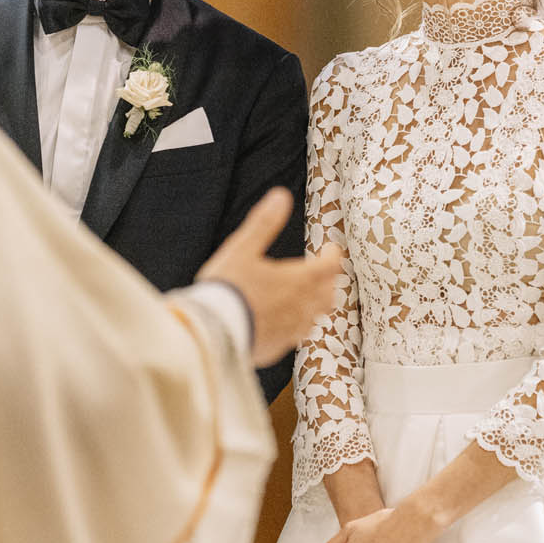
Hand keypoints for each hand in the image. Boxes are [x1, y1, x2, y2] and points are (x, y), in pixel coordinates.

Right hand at [197, 189, 342, 366]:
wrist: (210, 331)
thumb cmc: (227, 287)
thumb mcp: (242, 248)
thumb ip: (264, 223)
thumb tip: (281, 196)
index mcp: (299, 280)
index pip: (330, 266)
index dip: (333, 254)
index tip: (331, 248)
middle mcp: (302, 307)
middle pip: (328, 294)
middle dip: (327, 281)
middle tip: (320, 273)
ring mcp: (291, 331)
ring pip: (315, 317)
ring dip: (314, 305)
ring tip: (305, 297)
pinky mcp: (277, 347)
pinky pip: (295, 336)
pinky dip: (295, 325)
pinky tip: (282, 322)